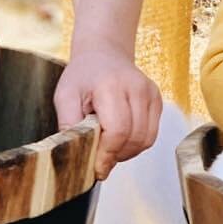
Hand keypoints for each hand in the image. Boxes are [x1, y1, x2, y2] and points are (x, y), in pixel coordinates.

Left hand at [52, 46, 161, 179]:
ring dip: (127, 152)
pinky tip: (120, 137)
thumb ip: (69, 126)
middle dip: (116, 155)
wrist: (104, 54)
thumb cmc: (83, 75)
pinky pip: (151, 135)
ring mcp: (150, 93)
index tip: (97, 169)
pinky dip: (136, 143)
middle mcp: (136, 87)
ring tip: (109, 146)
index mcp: (111, 85)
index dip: (107, 155)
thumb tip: (76, 156)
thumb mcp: (65, 96)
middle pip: (134, 138)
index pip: (117, 131)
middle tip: (99, 158)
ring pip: (146, 140)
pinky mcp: (157, 100)